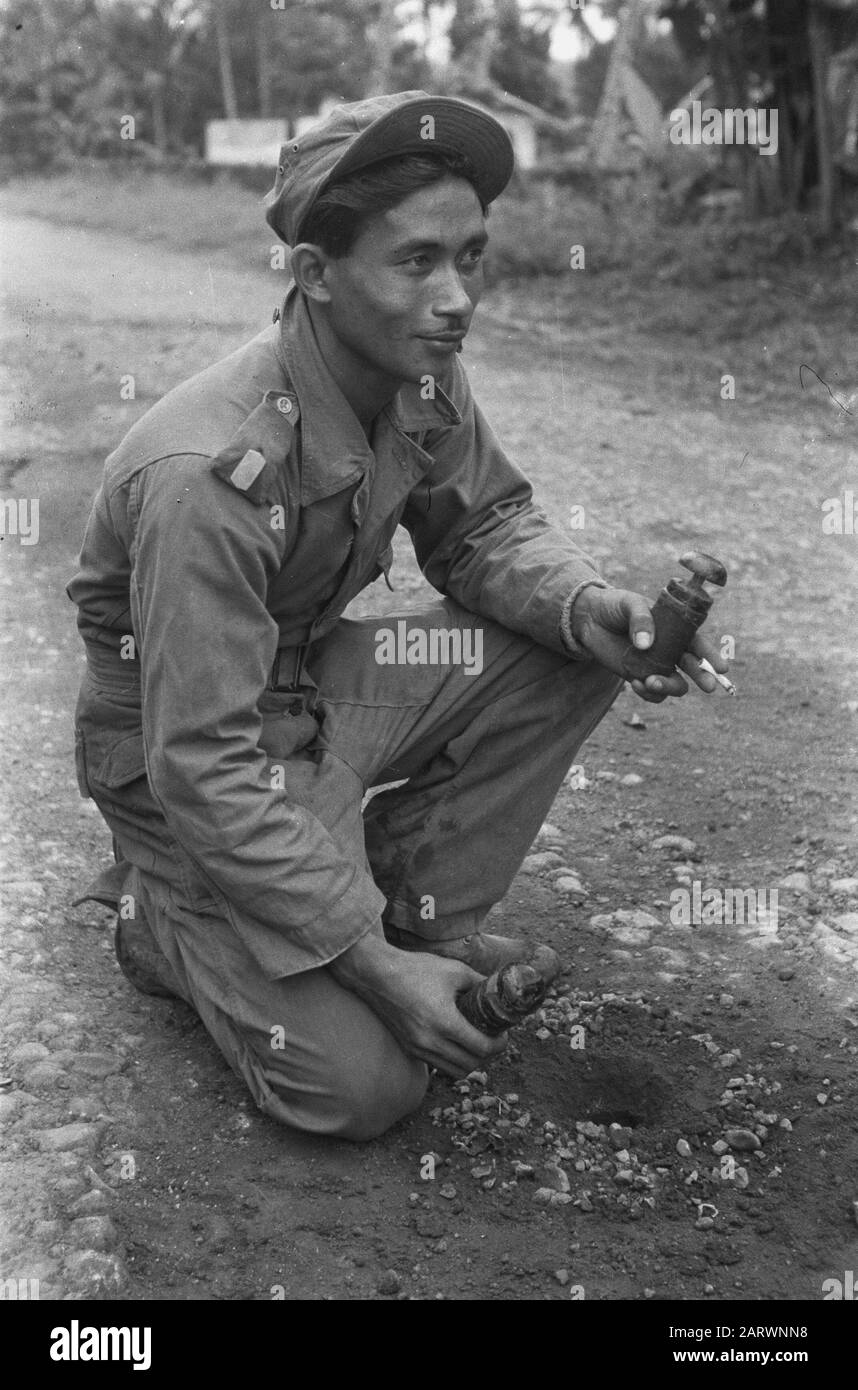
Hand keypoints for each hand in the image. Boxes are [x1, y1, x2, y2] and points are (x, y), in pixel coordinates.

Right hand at [329, 934, 505, 1075]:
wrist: (377, 974)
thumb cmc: (416, 969)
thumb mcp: (454, 970)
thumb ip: (479, 982)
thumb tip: (497, 991)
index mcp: (445, 1022)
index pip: (482, 1048)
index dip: (499, 1045)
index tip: (503, 1035)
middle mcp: (430, 1041)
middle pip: (470, 1065)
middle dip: (487, 1055)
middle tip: (492, 1039)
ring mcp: (417, 1048)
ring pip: (453, 1071)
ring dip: (469, 1062)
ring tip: (475, 1043)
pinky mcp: (408, 1049)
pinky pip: (437, 1066)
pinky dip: (450, 1060)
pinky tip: (454, 1043)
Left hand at [570, 584, 730, 703]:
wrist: (590, 618)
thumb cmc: (615, 605)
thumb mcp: (629, 604)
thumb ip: (640, 619)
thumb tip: (645, 645)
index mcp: (676, 629)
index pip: (699, 643)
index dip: (712, 655)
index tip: (722, 667)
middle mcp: (670, 649)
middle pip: (693, 668)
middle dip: (704, 677)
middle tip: (708, 686)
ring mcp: (656, 665)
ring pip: (675, 684)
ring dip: (669, 687)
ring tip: (651, 682)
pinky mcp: (639, 676)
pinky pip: (652, 693)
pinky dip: (649, 694)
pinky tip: (636, 684)